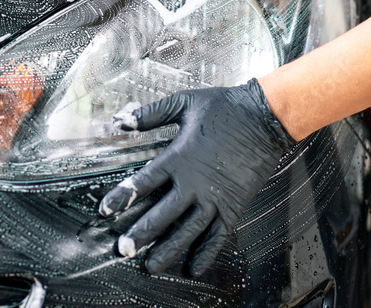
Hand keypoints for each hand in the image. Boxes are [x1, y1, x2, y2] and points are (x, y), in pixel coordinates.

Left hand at [98, 78, 294, 274]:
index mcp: (179, 157)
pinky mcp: (235, 206)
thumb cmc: (224, 107)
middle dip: (141, 233)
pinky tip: (194, 267)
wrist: (265, 117)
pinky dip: (206, 252)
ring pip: (188, 230)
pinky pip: (218, 235)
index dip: (123, 198)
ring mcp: (216, 198)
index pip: (143, 182)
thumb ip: (150, 114)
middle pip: (162, 214)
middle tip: (123, 249)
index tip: (106, 211)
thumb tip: (121, 120)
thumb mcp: (183, 103)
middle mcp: (195, 183)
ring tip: (151, 266)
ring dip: (168, 249)